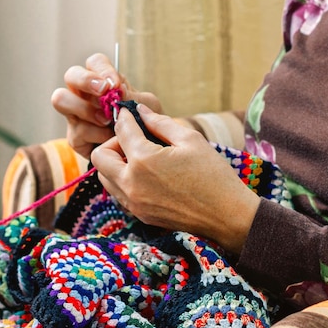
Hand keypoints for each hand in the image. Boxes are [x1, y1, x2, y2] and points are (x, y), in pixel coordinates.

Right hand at [51, 53, 161, 158]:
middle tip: (104, 92)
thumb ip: (132, 96)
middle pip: (71, 74)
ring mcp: (76, 114)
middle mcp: (85, 93)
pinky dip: (98, 135)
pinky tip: (111, 139)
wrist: (141, 153)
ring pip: (61, 99)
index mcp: (103, 80)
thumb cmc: (143, 122)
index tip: (115, 84)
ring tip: (107, 120)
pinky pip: (79, 130)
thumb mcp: (145, 106)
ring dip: (86, 108)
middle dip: (85, 80)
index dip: (103, 70)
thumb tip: (117, 90)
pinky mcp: (75, 136)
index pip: (95, 62)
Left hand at [91, 104, 260, 254]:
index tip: (129, 111)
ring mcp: (133, 203)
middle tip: (134, 138)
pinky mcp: (139, 215)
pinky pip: (118, 193)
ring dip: (115, 163)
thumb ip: (160, 123)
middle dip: (113, 142)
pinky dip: (123, 179)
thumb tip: (141, 111)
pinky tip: (145, 174)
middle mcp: (131, 183)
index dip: (124, 116)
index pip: (121, 131)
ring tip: (140, 156)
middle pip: (100, 157)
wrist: (227, 216)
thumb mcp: (190, 139)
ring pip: (105, 177)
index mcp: (143, 160)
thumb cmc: (213, 174)